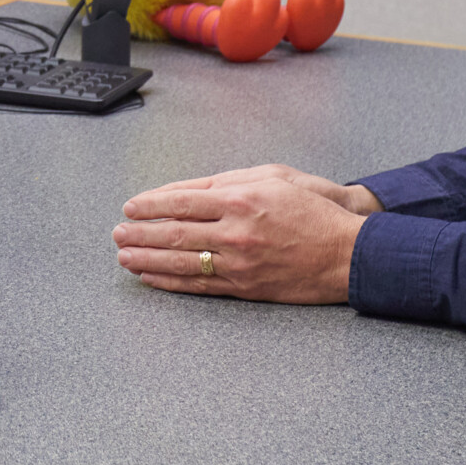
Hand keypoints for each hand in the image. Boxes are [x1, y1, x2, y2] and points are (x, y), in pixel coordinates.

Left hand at [112, 169, 375, 303]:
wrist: (348, 252)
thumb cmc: (313, 210)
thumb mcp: (272, 178)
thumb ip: (227, 181)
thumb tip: (186, 189)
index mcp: (240, 199)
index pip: (181, 200)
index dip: (150, 205)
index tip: (130, 207)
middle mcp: (236, 232)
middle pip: (174, 233)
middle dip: (140, 234)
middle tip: (117, 234)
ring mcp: (239, 262)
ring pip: (181, 262)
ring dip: (147, 260)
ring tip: (124, 257)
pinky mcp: (245, 286)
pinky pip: (199, 285)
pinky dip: (170, 282)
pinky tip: (152, 278)